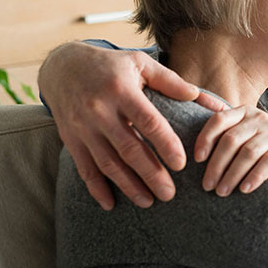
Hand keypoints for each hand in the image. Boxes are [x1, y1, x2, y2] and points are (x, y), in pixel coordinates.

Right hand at [39, 42, 210, 209]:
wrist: (64, 66)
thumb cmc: (112, 65)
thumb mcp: (141, 64)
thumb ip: (172, 82)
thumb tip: (203, 97)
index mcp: (121, 90)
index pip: (148, 121)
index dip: (165, 144)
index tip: (181, 164)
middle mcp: (99, 110)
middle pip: (129, 148)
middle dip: (150, 174)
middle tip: (169, 194)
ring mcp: (83, 127)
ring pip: (107, 163)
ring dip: (128, 185)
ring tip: (148, 202)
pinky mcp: (71, 139)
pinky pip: (84, 168)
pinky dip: (97, 188)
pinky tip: (111, 204)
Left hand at [194, 105, 267, 195]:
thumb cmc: (265, 145)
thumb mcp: (246, 133)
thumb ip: (224, 131)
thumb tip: (190, 141)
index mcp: (244, 112)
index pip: (219, 120)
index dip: (205, 139)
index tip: (197, 160)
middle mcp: (260, 118)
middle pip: (231, 140)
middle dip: (216, 165)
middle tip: (207, 186)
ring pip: (248, 152)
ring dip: (232, 174)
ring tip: (222, 192)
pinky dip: (255, 176)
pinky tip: (245, 189)